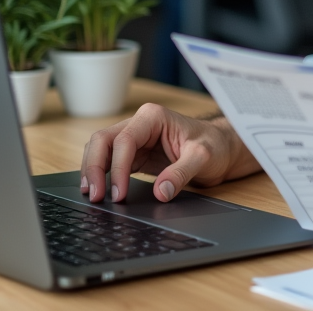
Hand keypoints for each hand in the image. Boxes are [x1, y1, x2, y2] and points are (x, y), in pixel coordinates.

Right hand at [79, 103, 261, 203]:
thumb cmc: (215, 146)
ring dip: (92, 171)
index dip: (117, 167)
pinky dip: (100, 175)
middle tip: (95, 196)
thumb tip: (161, 192)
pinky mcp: (134, 154)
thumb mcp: (204, 158)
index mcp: (153, 117)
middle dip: (94, 168)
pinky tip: (97, 191)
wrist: (222, 149)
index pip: (124, 140)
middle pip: (103, 141)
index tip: (118, 193)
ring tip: (91, 196)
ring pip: (100, 150)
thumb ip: (182, 173)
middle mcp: (139, 124)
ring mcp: (135, 138)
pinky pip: (109, 162)